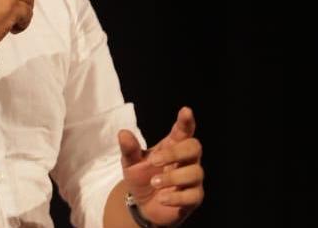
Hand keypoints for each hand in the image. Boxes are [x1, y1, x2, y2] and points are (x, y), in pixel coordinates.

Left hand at [118, 107, 204, 225]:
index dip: (186, 121)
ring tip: (154, 183)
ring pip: (195, 172)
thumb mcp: (131, 164)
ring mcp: (192, 179)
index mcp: (173, 146)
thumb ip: (129, 149)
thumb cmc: (142, 178)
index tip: (185, 111)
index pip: (184, 130)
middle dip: (176, 152)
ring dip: (173, 177)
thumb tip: (123, 133)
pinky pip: (193, 195)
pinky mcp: (194, 197)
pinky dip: (176, 197)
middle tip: (155, 161)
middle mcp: (186, 160)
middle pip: (194, 147)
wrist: (144, 207)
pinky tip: (162, 198)